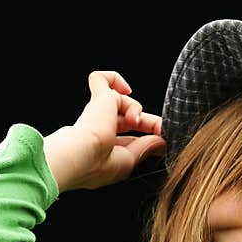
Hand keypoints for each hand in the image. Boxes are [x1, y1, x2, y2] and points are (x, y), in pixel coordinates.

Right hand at [43, 70, 166, 191]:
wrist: (79, 154)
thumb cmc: (98, 164)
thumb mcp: (129, 160)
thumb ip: (145, 148)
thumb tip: (160, 141)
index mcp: (105, 148)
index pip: (129, 137)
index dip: (147, 135)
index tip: (162, 139)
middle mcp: (99, 128)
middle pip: (127, 117)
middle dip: (146, 122)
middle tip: (161, 128)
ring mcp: (97, 112)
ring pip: (121, 101)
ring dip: (134, 109)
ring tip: (133, 120)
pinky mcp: (98, 97)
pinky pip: (101, 79)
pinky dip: (114, 78)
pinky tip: (125, 89)